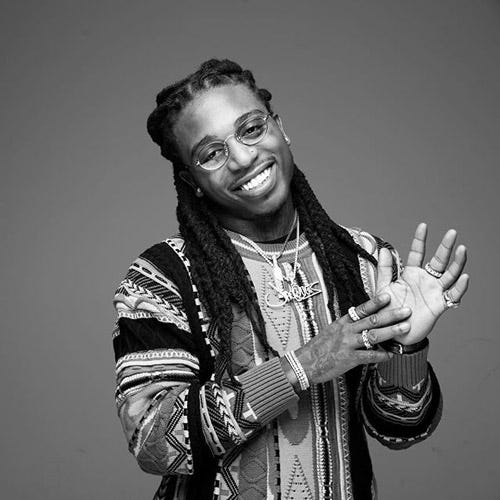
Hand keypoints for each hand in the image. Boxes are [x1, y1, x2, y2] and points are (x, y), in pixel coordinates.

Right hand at [295, 294, 411, 384]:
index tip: (388, 296)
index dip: (375, 303)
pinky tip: (392, 355)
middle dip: (391, 315)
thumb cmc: (319, 348)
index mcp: (342, 323)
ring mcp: (348, 344)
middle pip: (372, 320)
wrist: (304, 363)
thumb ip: (348, 327)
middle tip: (406, 311)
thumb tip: (363, 323)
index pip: (361, 310)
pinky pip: (368, 356)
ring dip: (391, 331)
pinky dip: (381, 355)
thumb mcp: (332, 332)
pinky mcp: (349, 359)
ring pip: (373, 335)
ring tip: (405, 328)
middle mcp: (346, 331)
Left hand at [376, 223, 468, 344]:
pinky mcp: (439, 305)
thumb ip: (385, 270)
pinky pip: (452, 295)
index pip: (417, 253)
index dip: (420, 240)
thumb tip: (384, 249)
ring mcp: (434, 292)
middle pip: (438, 260)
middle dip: (445, 246)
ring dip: (457, 262)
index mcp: (411, 274)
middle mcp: (425, 280)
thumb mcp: (383, 288)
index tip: (423, 225)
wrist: (392, 332)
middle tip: (452, 232)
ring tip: (462, 249)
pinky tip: (463, 276)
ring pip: (449, 274)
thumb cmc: (387, 310)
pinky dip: (459, 287)